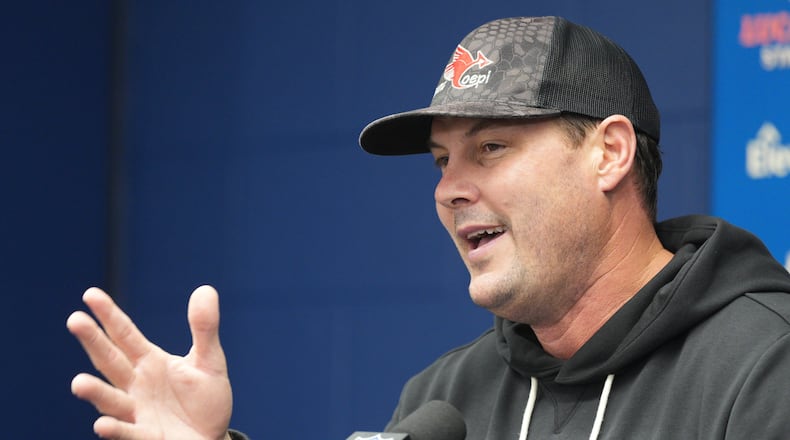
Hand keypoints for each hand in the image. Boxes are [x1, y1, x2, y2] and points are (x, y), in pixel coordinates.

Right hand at [67, 285, 232, 439]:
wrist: (212, 439)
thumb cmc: (205, 399)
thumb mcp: (209, 361)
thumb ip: (205, 328)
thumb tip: (206, 288)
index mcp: (149, 362)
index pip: (125, 335)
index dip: (109, 315)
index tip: (90, 294)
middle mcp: (136, 385)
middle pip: (111, 360)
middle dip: (93, 342)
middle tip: (75, 320)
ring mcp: (137, 412)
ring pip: (111, 400)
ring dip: (95, 392)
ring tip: (78, 383)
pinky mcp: (146, 438)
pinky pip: (128, 433)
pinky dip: (115, 429)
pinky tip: (102, 424)